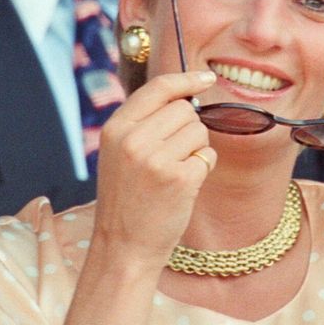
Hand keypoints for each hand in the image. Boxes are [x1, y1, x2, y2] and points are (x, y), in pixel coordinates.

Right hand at [90, 70, 216, 268]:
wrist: (123, 247)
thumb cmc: (127, 201)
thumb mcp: (119, 154)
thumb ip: (143, 123)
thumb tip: (185, 96)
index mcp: (116, 129)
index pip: (157, 88)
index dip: (186, 79)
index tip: (206, 77)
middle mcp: (133, 139)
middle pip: (185, 109)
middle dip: (189, 129)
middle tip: (172, 157)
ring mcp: (156, 159)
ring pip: (199, 131)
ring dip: (196, 150)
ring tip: (174, 173)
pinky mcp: (179, 178)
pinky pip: (208, 156)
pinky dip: (202, 169)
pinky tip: (183, 187)